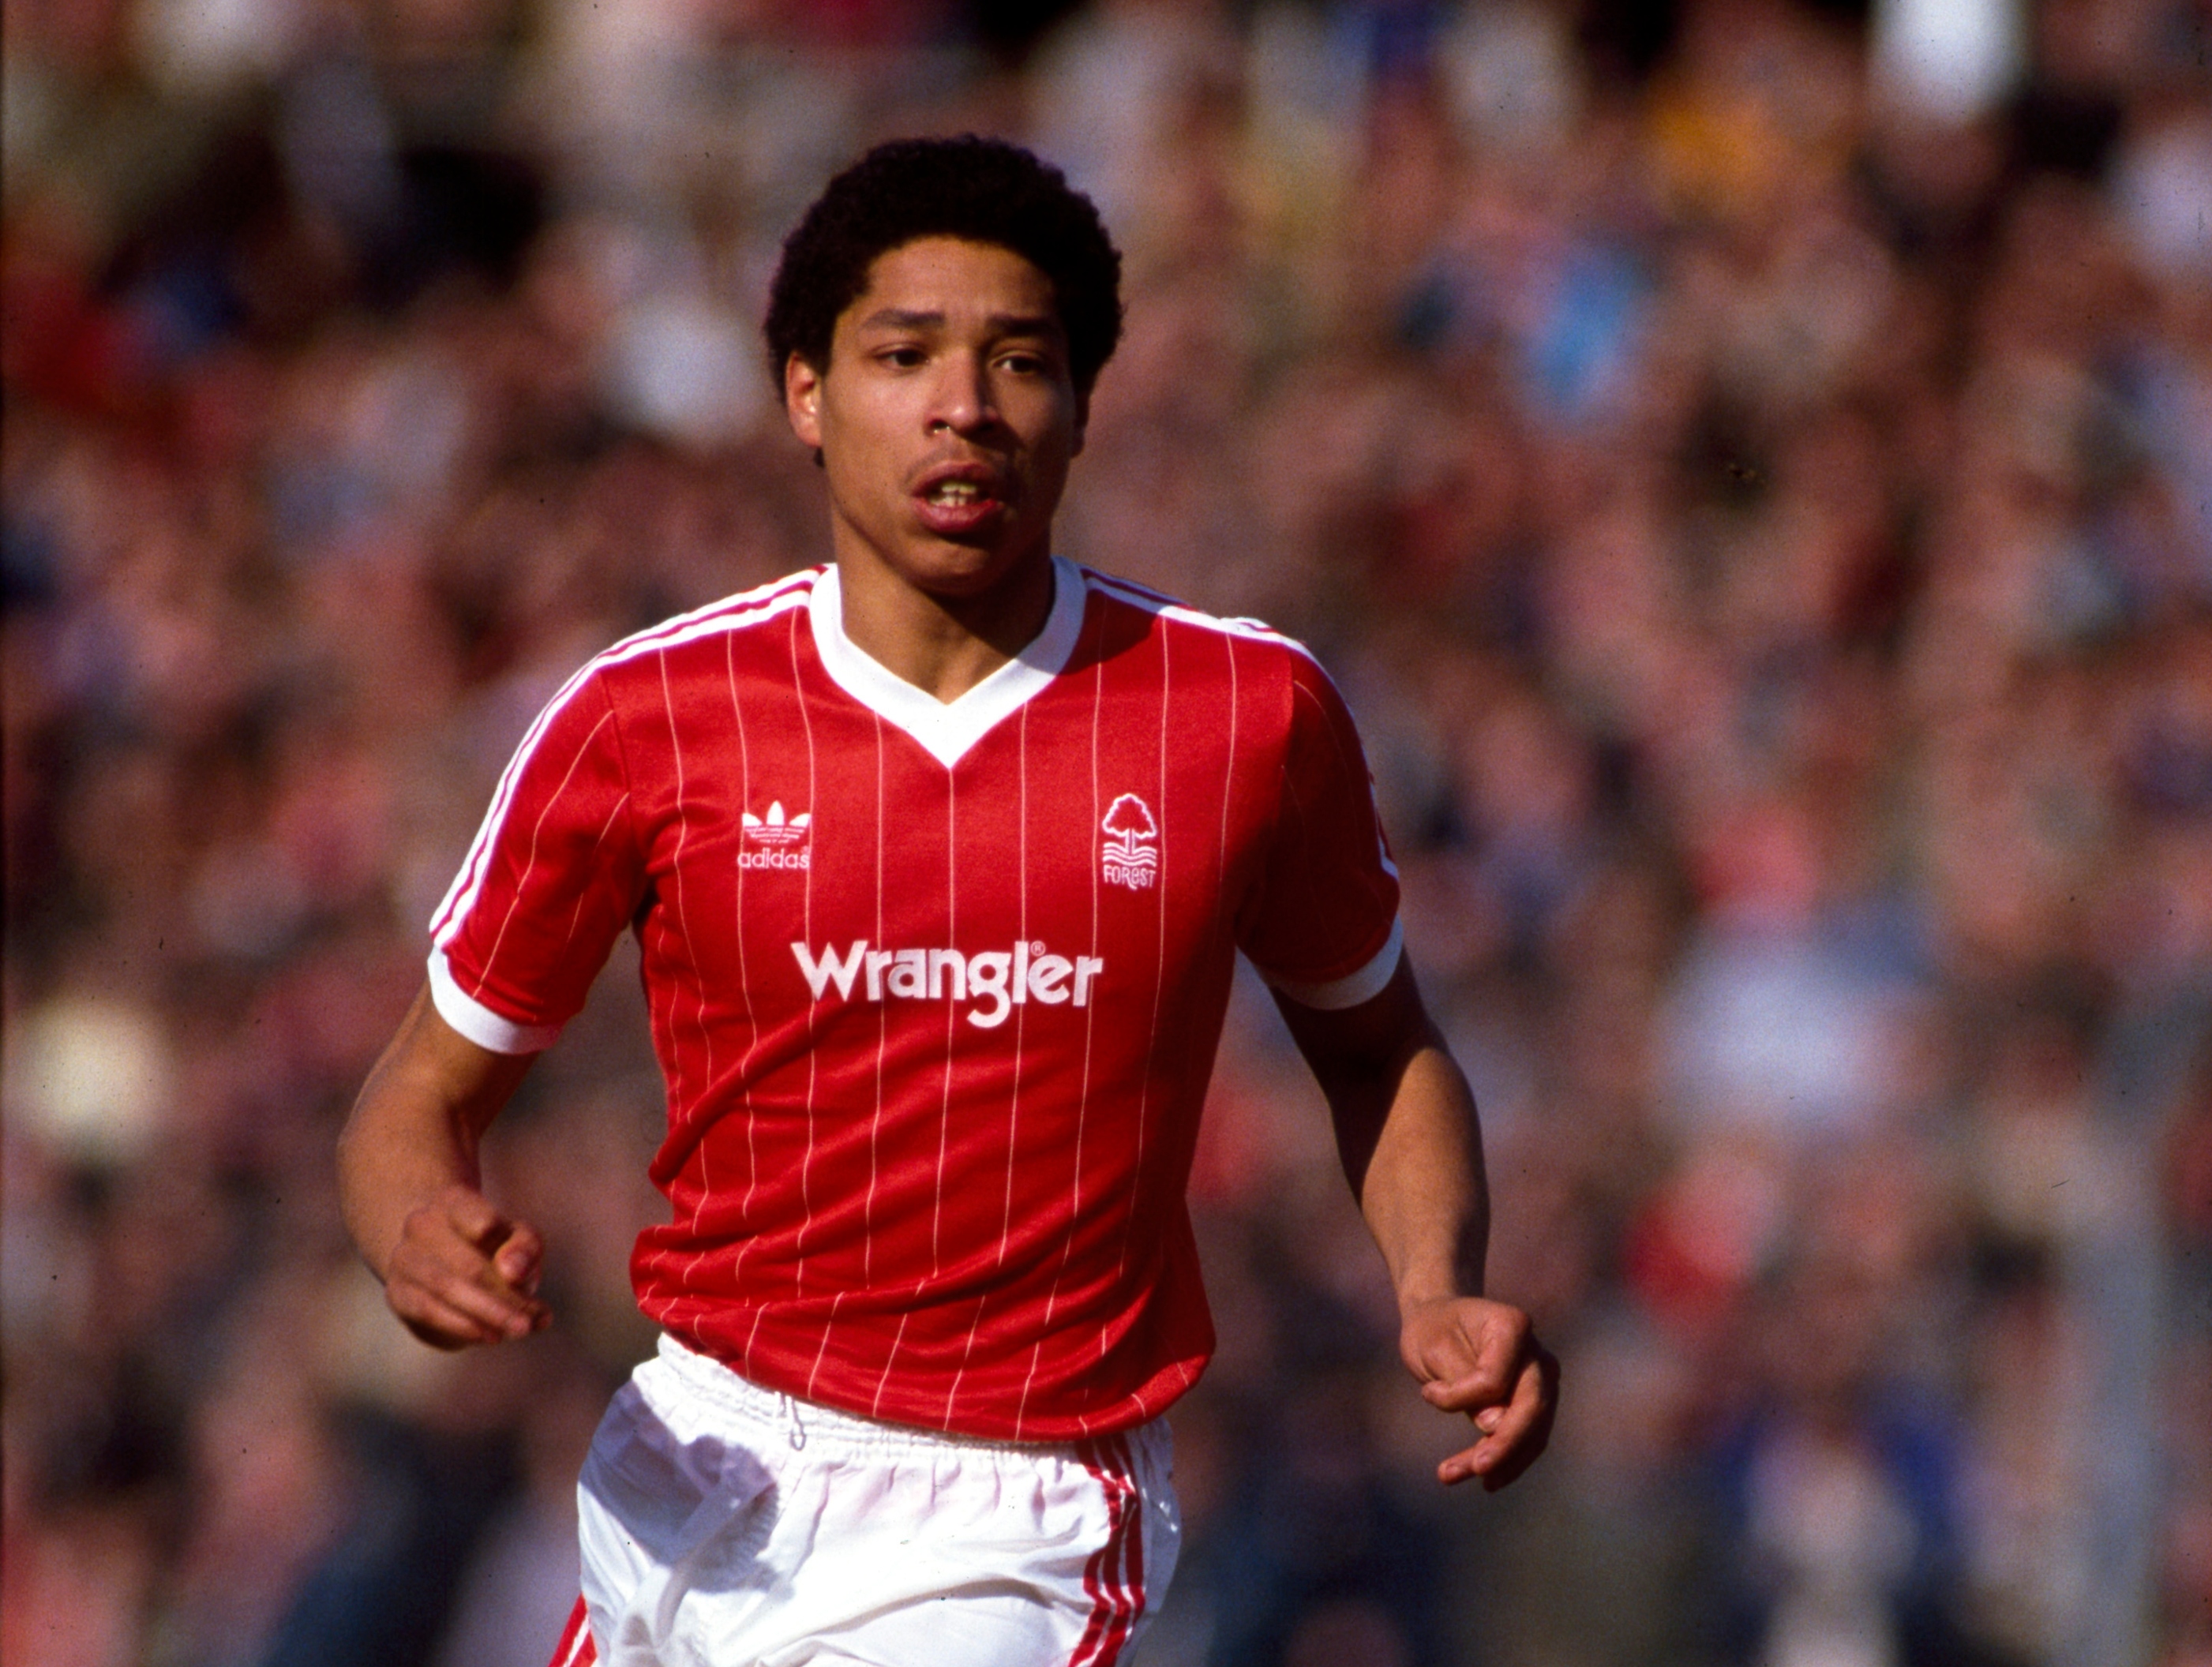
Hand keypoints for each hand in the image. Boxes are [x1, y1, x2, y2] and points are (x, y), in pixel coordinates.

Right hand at [380, 1183, 549, 1349]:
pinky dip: (462, 1326)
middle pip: (468, 1264)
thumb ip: (525, 1246)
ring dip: (487, 1314)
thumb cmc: (491, 1246)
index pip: (470, 1212)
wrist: (441, 1257)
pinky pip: (428, 1311)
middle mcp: (421, 1225)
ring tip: (520, 1329)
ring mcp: (405, 1258)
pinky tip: (490, 1335)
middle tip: (534, 1320)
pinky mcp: (397, 1292)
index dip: (489, 1230)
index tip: (515, 1267)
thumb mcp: (518, 1237)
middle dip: (506, 1298)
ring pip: (446, 1289)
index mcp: (452, 1201)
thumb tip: (513, 1272)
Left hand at [1401, 1295, 1556, 1489]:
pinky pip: (1529, 1438)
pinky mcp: (1535, 1403)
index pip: (1495, 1378)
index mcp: (1513, 1325)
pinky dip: (1507, 1460)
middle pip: (1531, 1408)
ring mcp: (1542, 1380)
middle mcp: (1537, 1353)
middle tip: (1477, 1470)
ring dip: (1502, 1461)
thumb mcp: (1436, 1349)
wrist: (1440, 1322)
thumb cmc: (1434, 1330)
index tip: (1427, 1393)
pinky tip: (1486, 1479)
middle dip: (1504, 1445)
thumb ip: (1465, 1383)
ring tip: (1454, 1475)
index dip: (1461, 1397)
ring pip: (1533, 1431)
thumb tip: (1497, 1426)